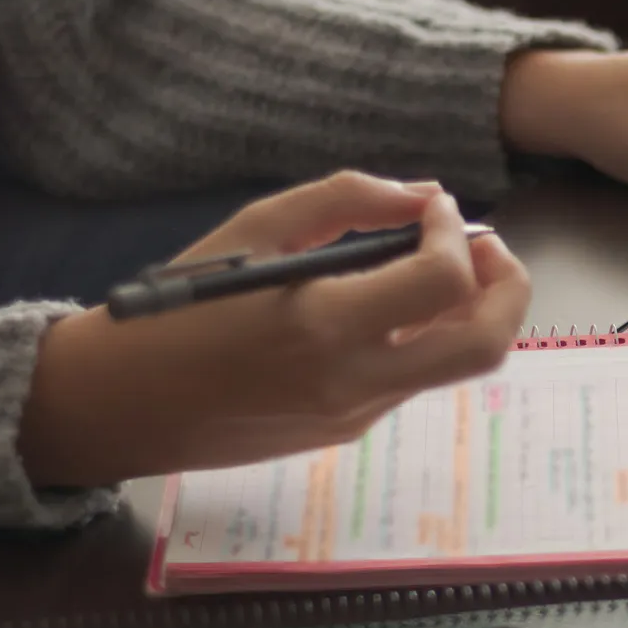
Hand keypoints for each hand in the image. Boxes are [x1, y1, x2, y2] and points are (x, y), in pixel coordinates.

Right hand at [17, 172, 529, 486]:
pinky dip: (426, 335)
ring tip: (444, 265)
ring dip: (471, 310)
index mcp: (323, 324)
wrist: (118, 405)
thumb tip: (424, 195)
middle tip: (486, 245)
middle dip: (509, 286)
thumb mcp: (252, 231)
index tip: (436, 209)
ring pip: (455, 364)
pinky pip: (412, 379)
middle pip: (485, 345)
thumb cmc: (178, 307)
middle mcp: (352, 380)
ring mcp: (355, 415)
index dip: (457, 234)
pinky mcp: (346, 432)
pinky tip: (393, 304)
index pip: (443, 282)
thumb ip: (344, 202)